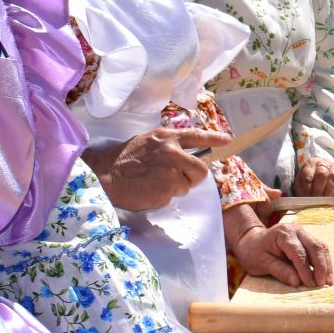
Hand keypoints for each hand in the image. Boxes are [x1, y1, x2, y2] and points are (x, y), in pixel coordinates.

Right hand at [83, 127, 224, 210]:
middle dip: (192, 177)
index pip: (197, 136)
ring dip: (176, 188)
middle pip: (201, 170)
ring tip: (155, 183)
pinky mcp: (167, 188)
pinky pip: (174, 196)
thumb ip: (167, 146)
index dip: (214, 138)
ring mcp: (171, 170)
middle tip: (175, 179)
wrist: (105, 175)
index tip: (228, 140)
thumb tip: (184, 156)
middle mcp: (173, 152)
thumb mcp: (147, 142)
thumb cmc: (123, 160)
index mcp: (167, 137)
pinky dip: (164, 197)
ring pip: (187, 185)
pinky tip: (149, 190)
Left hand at [232, 218, 333, 287]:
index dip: (306, 270)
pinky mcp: (307, 239)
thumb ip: (280, 271)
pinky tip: (326, 276)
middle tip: (322, 284)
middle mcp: (296, 230)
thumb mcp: (262, 263)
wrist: (251, 242)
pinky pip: (320, 249)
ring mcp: (303, 233)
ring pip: (321, 247)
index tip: (310, 284)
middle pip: (314, 247)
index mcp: (283, 233)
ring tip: (328, 282)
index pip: (299, 253)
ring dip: (326, 265)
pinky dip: (325, 262)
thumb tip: (297, 282)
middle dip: (321, 267)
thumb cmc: (254, 252)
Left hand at [291, 155, 333, 196]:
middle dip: (318, 190)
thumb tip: (305, 200)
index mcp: (310, 163)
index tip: (306, 198)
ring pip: (333, 178)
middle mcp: (323, 163)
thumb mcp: (302, 181)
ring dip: (327, 192)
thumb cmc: (310, 178)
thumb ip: (302, 189)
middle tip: (315, 200)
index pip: (308, 175)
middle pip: (322, 174)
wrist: (322, 171)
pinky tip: (330, 198)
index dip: (307, 189)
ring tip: (323, 201)